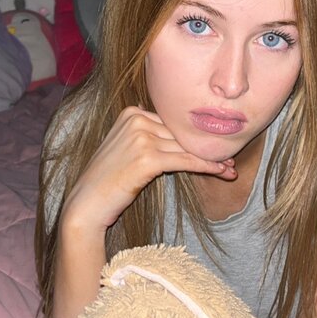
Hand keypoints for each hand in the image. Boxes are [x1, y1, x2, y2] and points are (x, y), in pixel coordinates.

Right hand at [60, 106, 236, 232]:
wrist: (87, 204)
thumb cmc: (107, 181)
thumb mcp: (125, 149)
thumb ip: (147, 136)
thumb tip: (180, 136)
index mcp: (132, 113)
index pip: (172, 123)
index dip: (195, 137)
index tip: (216, 146)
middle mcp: (136, 120)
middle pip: (181, 134)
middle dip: (206, 148)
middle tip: (230, 160)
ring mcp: (141, 138)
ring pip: (187, 148)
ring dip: (212, 160)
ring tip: (230, 170)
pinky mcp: (148, 159)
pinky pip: (186, 161)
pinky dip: (207, 167)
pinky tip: (222, 172)